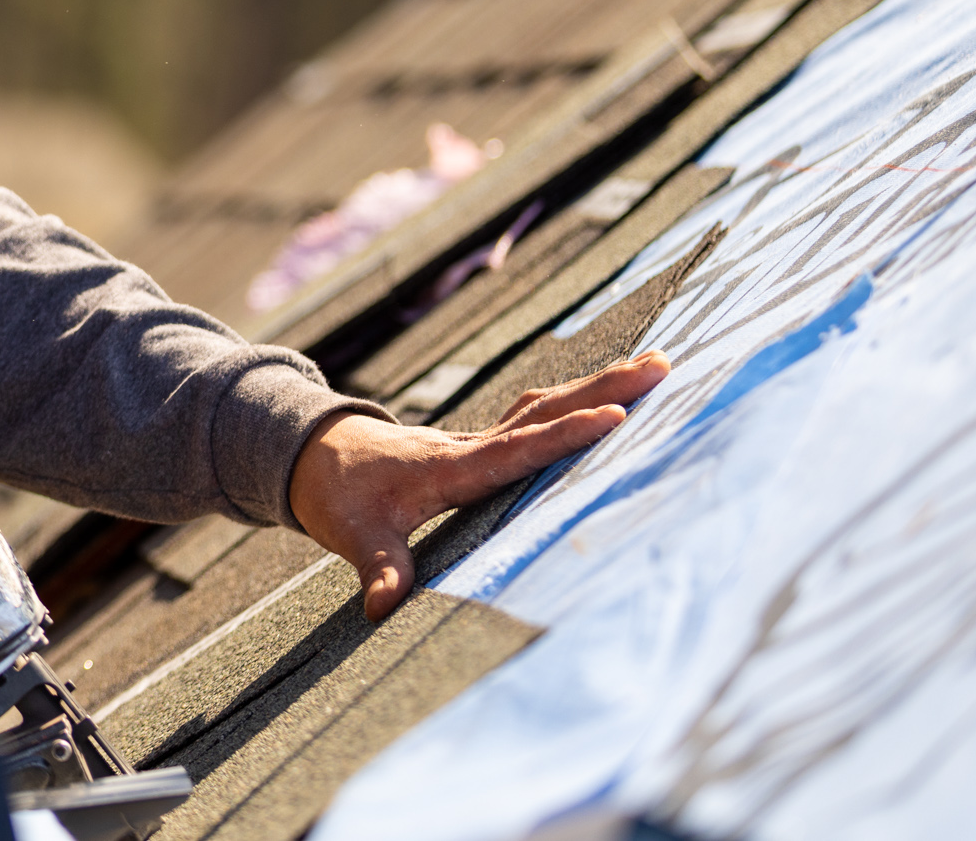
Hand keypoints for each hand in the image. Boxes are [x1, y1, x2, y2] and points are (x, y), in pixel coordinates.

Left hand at [287, 351, 669, 620]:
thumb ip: (378, 569)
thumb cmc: (336, 496)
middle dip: (604, 388)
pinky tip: (606, 395)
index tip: (616, 416)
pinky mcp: (480, 444)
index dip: (566, 437)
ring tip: (655, 366)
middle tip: (662, 366)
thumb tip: (384, 608)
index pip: (517, 450)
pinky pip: (536, 417)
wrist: (313, 455)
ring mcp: (477, 440)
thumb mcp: (353, 536)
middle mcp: (471, 445)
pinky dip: (574, 403)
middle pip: (545, 412)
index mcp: (451, 468)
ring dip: (597, 386)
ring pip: (545, 407)